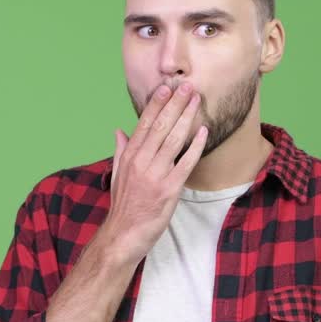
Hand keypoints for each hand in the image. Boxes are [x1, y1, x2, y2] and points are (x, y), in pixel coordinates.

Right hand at [99, 82, 208, 264]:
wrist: (123, 235)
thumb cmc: (123, 206)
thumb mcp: (116, 176)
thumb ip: (120, 151)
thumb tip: (119, 131)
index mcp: (128, 157)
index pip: (143, 124)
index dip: (155, 105)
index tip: (165, 88)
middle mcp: (141, 162)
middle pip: (160, 127)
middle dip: (174, 104)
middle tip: (187, 86)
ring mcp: (155, 175)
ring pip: (173, 140)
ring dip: (186, 118)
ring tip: (196, 101)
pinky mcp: (169, 189)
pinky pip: (185, 163)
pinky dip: (195, 147)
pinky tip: (204, 132)